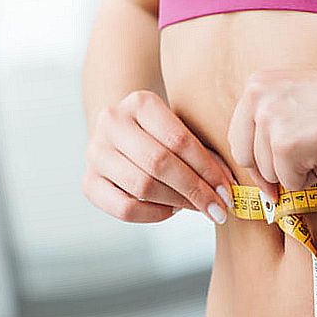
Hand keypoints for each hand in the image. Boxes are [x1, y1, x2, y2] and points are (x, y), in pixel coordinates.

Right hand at [83, 89, 236, 223]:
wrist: (120, 135)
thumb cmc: (161, 135)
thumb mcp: (181, 131)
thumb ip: (204, 153)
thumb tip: (228, 189)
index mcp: (139, 102)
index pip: (178, 139)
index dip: (207, 169)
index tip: (228, 191)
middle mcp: (112, 122)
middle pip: (159, 163)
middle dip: (195, 190)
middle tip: (219, 208)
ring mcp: (95, 152)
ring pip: (142, 187)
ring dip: (178, 203)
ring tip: (199, 208)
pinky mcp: (89, 182)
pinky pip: (125, 208)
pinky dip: (154, 214)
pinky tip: (172, 210)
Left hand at [227, 70, 316, 197]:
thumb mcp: (301, 100)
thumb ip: (272, 120)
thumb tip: (250, 165)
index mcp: (259, 82)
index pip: (238, 135)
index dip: (255, 161)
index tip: (270, 177)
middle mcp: (258, 95)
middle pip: (245, 157)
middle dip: (271, 173)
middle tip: (300, 174)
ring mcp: (270, 119)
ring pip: (269, 173)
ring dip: (297, 173)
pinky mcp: (286, 145)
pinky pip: (290, 183)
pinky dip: (311, 181)